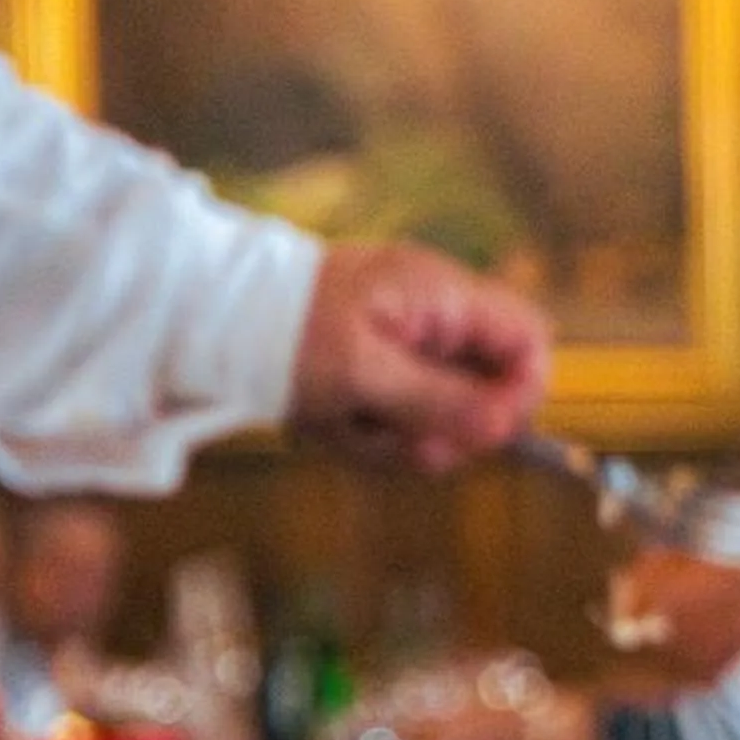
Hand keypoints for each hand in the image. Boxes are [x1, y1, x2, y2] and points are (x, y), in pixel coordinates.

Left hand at [288, 242, 551, 472]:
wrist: (210, 317)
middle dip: (449, 431)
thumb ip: (437, 401)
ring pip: (446, 416)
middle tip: (398, 441)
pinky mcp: (384, 370)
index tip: (482, 432)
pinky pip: (405, 419)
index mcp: (441, 297)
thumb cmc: (284, 332)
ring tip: (346, 426)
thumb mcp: (361, 373)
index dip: (523, 392)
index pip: (529, 340)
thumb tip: (504, 427)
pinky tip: (334, 423)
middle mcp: (436, 318)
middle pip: (490, 390)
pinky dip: (374, 435)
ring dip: (402, 439)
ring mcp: (411, 345)